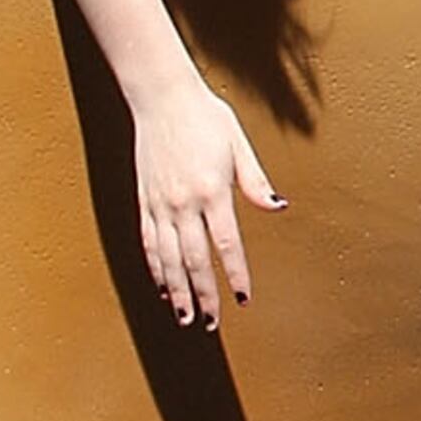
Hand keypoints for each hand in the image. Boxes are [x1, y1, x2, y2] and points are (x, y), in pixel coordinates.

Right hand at [130, 75, 281, 332]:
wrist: (161, 97)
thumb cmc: (204, 117)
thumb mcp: (238, 144)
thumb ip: (255, 180)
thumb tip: (276, 207)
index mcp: (212, 190)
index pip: (226, 245)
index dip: (236, 275)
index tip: (243, 299)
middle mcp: (183, 203)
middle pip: (195, 261)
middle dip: (204, 296)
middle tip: (211, 324)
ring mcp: (160, 204)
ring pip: (168, 259)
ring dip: (177, 292)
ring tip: (184, 317)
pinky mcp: (144, 201)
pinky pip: (148, 243)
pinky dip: (155, 269)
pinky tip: (161, 287)